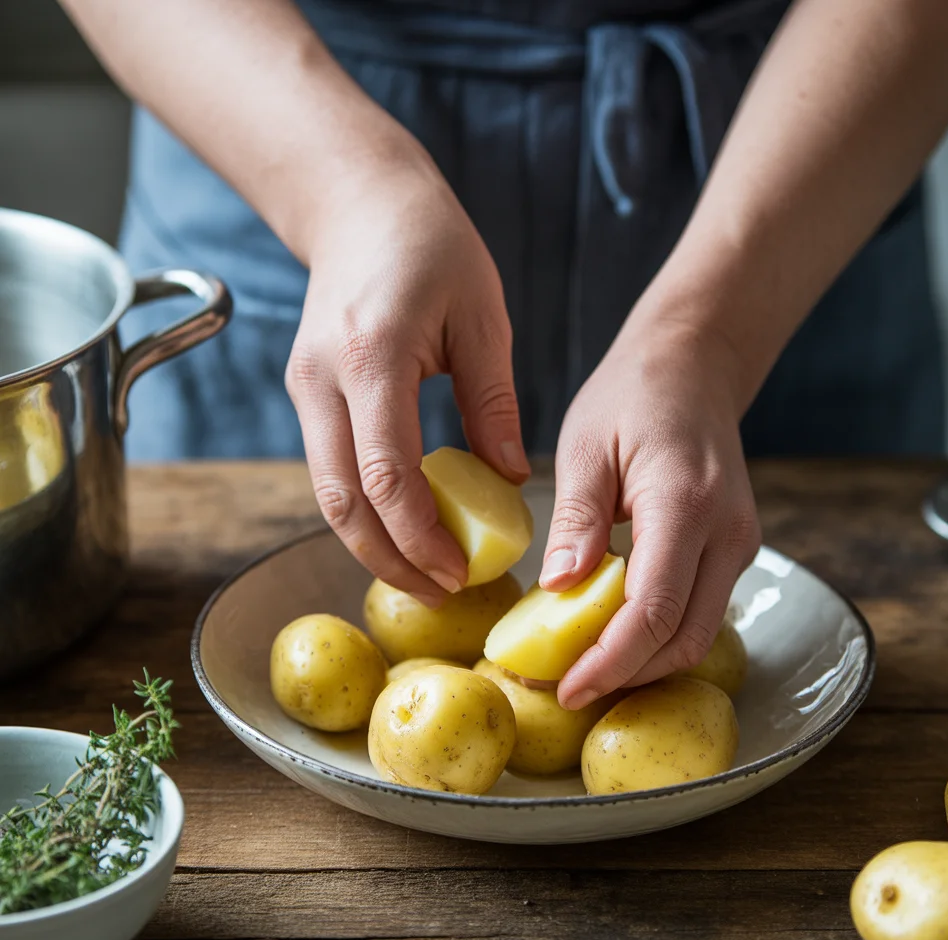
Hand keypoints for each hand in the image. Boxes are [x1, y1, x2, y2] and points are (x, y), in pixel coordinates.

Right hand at [285, 141, 529, 606]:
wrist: (358, 203)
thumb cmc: (431, 245)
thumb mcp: (482, 317)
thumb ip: (493, 402)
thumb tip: (509, 478)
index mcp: (372, 356)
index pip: (386, 475)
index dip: (420, 537)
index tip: (459, 572)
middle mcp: (322, 379)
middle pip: (340, 501)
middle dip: (388, 560)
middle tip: (439, 593)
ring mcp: (304, 388)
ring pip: (325, 495)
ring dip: (370, 545)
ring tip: (422, 575)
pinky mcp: (305, 394)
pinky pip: (328, 470)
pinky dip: (362, 512)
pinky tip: (402, 529)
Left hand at [539, 313, 760, 708]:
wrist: (693, 367)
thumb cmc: (633, 396)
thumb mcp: (587, 446)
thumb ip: (577, 519)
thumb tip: (558, 589)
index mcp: (685, 504)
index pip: (653, 610)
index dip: (609, 662)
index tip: (564, 689)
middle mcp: (726, 533)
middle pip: (682, 639)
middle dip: (625, 676)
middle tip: (563, 689)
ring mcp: (738, 544)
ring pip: (695, 634)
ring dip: (641, 663)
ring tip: (581, 669)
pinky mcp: (732, 550)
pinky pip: (698, 611)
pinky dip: (656, 637)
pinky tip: (611, 636)